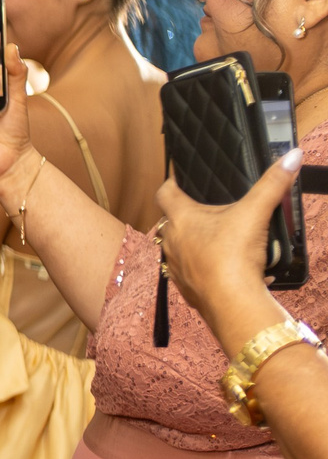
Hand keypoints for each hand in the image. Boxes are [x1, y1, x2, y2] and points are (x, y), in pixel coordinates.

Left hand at [156, 148, 301, 330]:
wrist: (232, 302)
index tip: (180, 180)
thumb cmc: (235, 254)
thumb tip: (292, 156)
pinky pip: (191, 272)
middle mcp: (171, 241)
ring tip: (217, 238)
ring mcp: (175, 266)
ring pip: (179, 248)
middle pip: (171, 221)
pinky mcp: (185, 287)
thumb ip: (273, 183)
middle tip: (208, 209)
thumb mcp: (256, 212)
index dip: (171, 184)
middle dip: (187, 215)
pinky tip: (223, 266)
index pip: (165, 193)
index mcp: (180, 218)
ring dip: (194, 242)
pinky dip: (204, 267)